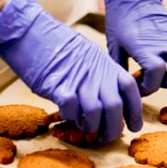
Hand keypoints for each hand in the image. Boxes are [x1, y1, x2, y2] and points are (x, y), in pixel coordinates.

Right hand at [0, 0, 142, 141]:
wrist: (31, 32)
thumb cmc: (59, 44)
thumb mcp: (91, 55)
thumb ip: (104, 75)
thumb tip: (112, 98)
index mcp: (107, 65)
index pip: (131, 90)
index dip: (135, 111)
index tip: (133, 126)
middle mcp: (96, 74)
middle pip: (115, 107)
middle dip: (112, 128)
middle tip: (106, 135)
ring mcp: (78, 80)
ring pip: (95, 113)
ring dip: (90, 126)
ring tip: (85, 126)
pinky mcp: (58, 86)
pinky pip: (70, 110)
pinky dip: (70, 117)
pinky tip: (66, 115)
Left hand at [104, 0, 166, 95]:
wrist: (134, 1)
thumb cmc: (121, 28)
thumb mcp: (114, 50)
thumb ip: (121, 73)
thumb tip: (127, 93)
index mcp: (143, 44)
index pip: (155, 71)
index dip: (148, 86)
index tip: (140, 86)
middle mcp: (164, 40)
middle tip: (158, 80)